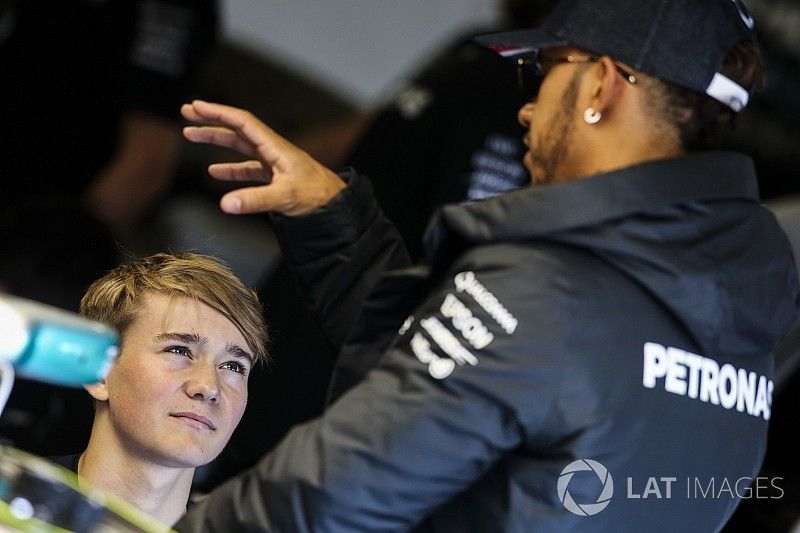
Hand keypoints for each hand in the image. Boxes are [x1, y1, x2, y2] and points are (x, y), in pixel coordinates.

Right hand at [181, 100, 344, 215]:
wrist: (335, 205)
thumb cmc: (317, 195)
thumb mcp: (285, 197)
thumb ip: (255, 200)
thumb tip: (226, 203)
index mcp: (275, 147)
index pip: (242, 122)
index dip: (218, 113)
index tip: (197, 107)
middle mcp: (272, 150)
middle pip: (237, 129)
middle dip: (211, 119)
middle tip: (187, 112)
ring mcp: (273, 163)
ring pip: (239, 146)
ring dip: (216, 140)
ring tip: (191, 135)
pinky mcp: (274, 177)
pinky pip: (247, 168)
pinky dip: (230, 168)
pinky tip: (216, 172)